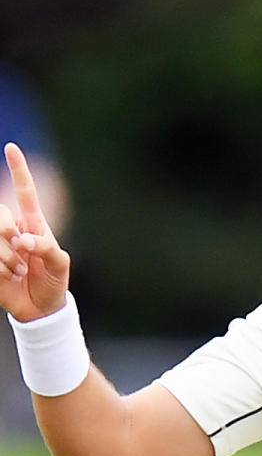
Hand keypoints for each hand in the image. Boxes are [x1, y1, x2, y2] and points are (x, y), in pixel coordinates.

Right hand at [0, 143, 69, 320]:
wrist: (40, 308)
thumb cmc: (54, 281)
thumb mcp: (60, 264)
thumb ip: (45, 248)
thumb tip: (22, 240)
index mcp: (34, 225)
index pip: (25, 193)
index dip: (19, 170)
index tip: (11, 147)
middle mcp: (13, 230)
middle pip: (0, 216)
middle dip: (8, 237)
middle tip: (23, 260)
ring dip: (5, 258)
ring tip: (17, 272)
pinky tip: (7, 278)